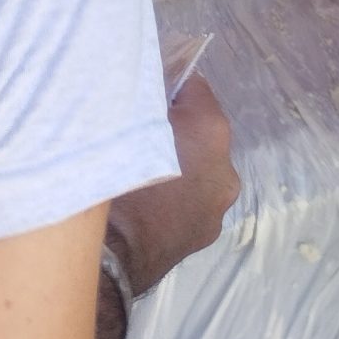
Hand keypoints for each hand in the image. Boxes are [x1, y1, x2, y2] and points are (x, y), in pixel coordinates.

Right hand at [105, 76, 238, 297]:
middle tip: (134, 134)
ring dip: (174, 164)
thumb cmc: (119, 176)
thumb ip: (143, 97)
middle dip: (172, 128)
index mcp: (210, 128)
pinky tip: (144, 201)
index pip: (193, 85)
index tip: (140, 96)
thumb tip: (145, 86)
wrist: (112, 252)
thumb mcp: (125, 118)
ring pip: (196, 167)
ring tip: (138, 171)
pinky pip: (190, 198)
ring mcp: (218, 205)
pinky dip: (173, 195)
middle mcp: (226, 166)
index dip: (165, 85)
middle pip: (198, 130)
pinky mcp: (204, 234)